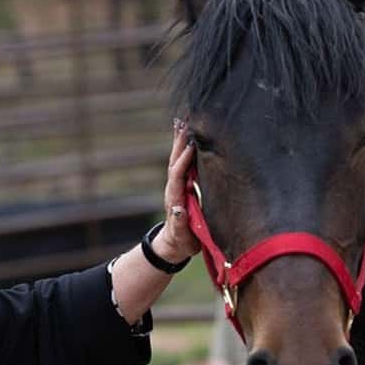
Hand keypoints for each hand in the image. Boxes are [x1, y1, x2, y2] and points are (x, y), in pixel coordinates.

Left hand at [156, 118, 201, 263]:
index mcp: (175, 198)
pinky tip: (187, 135)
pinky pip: (182, 162)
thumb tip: (178, 209)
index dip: (184, 160)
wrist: (173, 244)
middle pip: (174, 161)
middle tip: (184, 122)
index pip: (178, 175)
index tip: (191, 145)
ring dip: (180, 140)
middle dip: (179, 142)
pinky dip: (184, 147)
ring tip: (184, 121)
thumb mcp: (183, 236)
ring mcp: (176, 185)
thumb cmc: (183, 241)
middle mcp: (174, 188)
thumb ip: (180, 223)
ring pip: (177, 159)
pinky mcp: (181, 185)